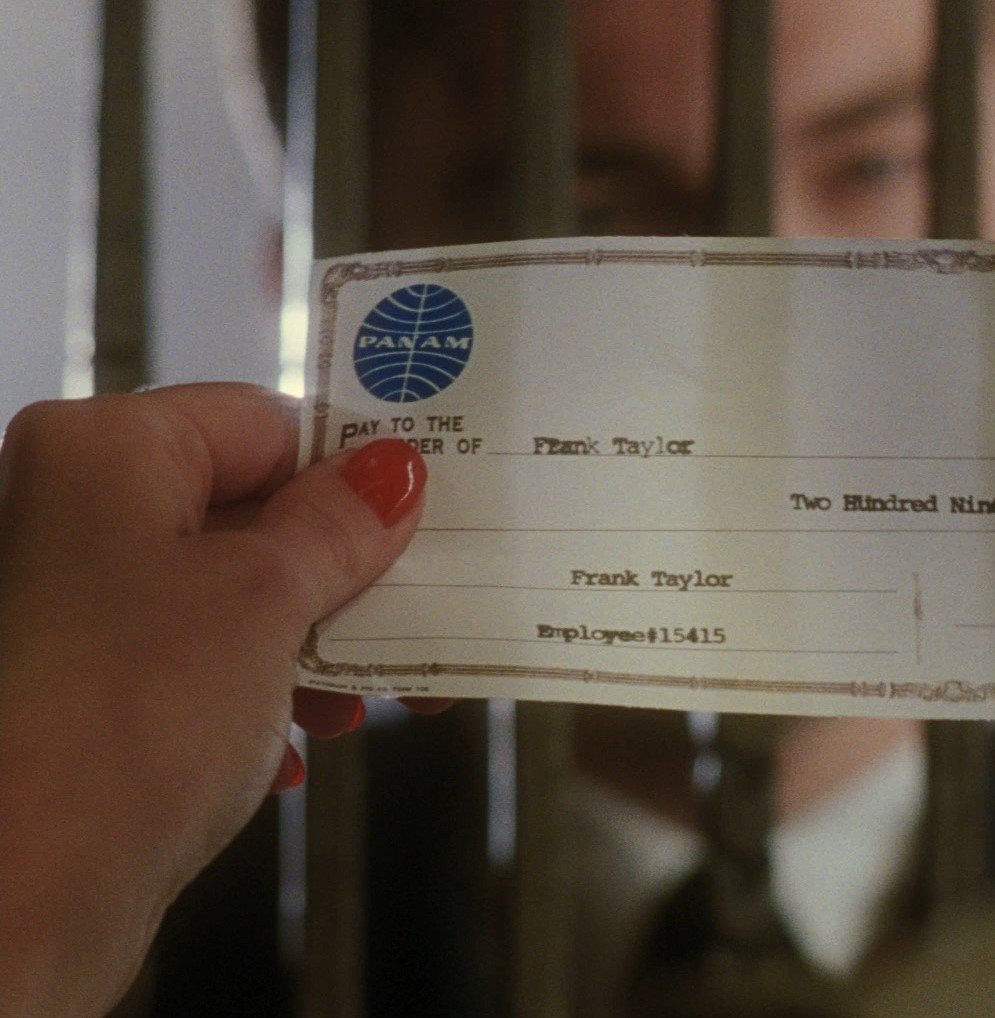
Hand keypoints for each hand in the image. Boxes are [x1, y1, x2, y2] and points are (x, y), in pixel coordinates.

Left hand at [0, 384, 424, 1013]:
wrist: (21, 895)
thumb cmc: (113, 731)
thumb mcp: (268, 602)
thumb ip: (338, 525)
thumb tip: (387, 476)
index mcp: (101, 453)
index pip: (263, 424)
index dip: (352, 474)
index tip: (425, 514)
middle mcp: (67, 511)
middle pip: (248, 510)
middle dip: (340, 574)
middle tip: (418, 611)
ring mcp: (67, 602)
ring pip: (226, 592)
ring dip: (307, 643)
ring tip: (361, 701)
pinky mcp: (77, 686)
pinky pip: (191, 658)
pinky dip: (252, 692)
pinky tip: (289, 745)